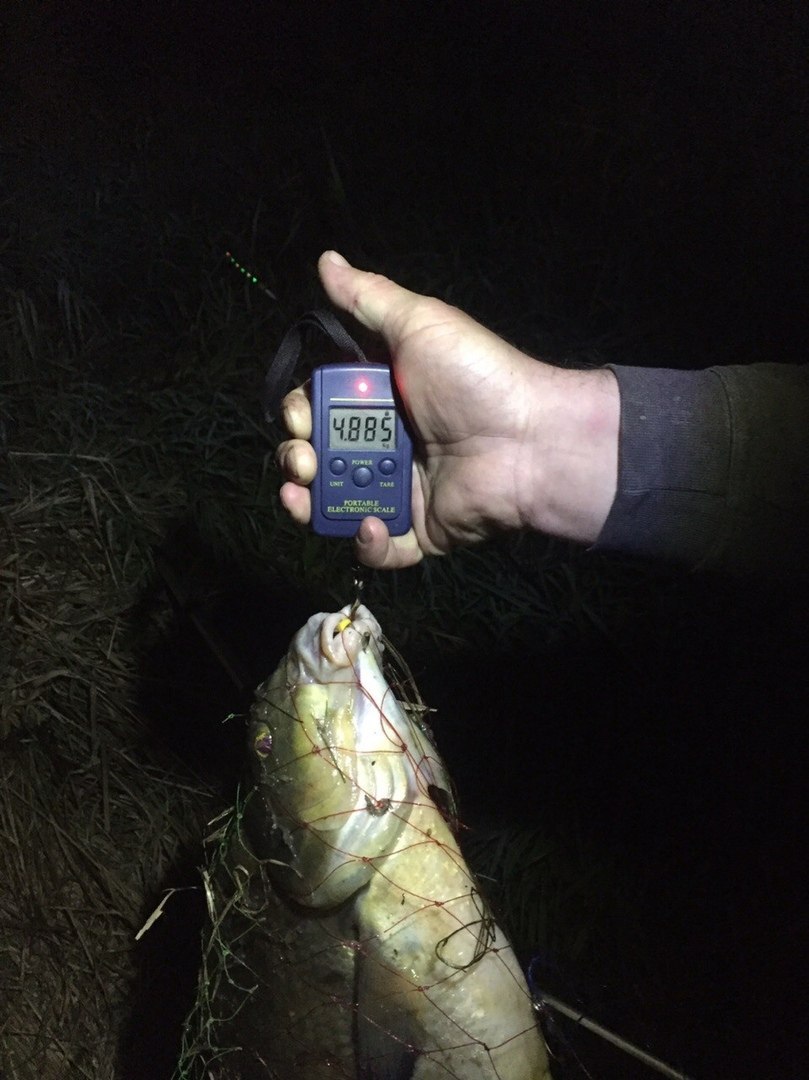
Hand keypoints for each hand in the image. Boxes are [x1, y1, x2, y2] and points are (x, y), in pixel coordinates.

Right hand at [277, 251, 618, 568]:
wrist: (529, 437)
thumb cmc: (476, 376)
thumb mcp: (421, 323)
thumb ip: (368, 298)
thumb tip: (326, 259)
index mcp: (382, 398)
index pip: (320, 411)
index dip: (300, 414)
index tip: (301, 416)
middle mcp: (386, 444)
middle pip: (319, 460)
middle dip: (296, 460)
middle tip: (303, 461)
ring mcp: (402, 490)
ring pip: (338, 506)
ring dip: (312, 506)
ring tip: (304, 498)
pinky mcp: (421, 530)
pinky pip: (383, 548)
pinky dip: (366, 543)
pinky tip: (368, 523)